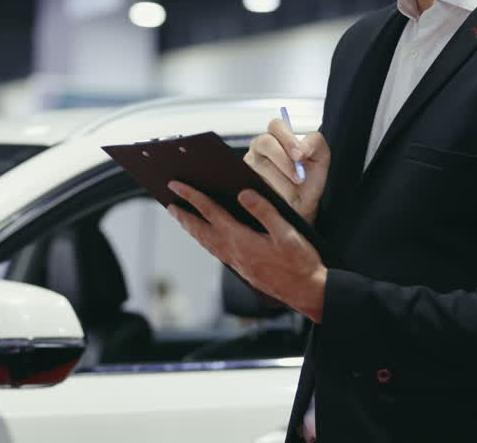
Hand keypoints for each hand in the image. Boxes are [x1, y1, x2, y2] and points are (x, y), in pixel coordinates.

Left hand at [165, 181, 327, 321]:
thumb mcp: (286, 232)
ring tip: (181, 218)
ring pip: (205, 242)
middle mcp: (232, 251)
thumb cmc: (300, 263)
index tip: (176, 184)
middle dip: (183, 215)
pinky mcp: (242, 268)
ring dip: (191, 228)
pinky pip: (214, 250)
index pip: (210, 211)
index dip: (191, 196)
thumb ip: (264, 211)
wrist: (306, 292)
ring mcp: (236, 262)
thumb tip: (243, 193)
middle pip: (199, 229)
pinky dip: (204, 240)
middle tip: (169, 203)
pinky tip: (206, 237)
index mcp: (240, 238)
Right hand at [244, 118, 330, 224]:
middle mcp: (260, 145)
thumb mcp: (320, 158)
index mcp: (278, 135)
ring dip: (281, 181)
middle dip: (284, 161)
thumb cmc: (309, 179)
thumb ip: (315, 143)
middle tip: (299, 178)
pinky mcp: (244, 179)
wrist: (301, 205)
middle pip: (265, 143)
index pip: (276, 125)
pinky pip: (252, 180)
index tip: (299, 156)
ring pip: (260, 164)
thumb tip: (301, 147)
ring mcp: (250, 161)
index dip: (288, 139)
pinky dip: (270, 190)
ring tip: (293, 194)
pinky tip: (279, 197)